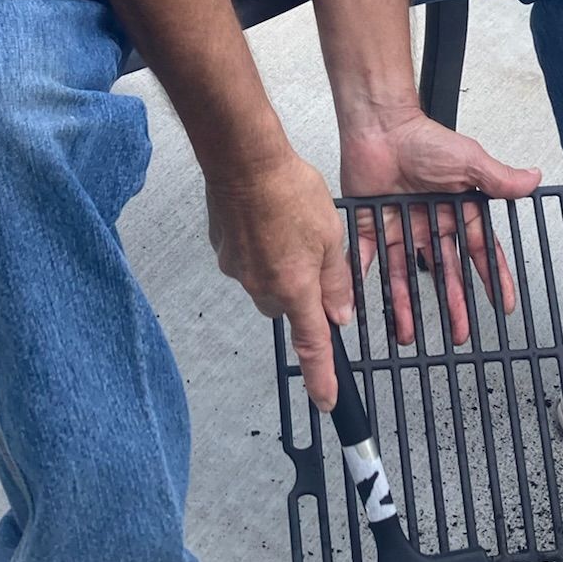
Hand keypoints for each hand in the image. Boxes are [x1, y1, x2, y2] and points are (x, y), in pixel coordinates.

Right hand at [206, 148, 353, 410]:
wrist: (242, 159)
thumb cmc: (288, 189)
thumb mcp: (330, 236)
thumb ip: (336, 281)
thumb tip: (338, 314)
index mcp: (295, 288)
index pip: (312, 346)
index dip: (321, 378)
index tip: (326, 402)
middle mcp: (262, 287)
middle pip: (287, 308)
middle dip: (301, 292)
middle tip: (312, 255)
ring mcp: (238, 271)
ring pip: (267, 283)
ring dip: (281, 265)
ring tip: (289, 225)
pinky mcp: (223, 253)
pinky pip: (248, 261)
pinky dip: (260, 247)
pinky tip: (268, 219)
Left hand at [339, 112, 541, 346]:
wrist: (382, 125)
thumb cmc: (424, 138)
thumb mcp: (469, 161)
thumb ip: (499, 178)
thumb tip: (534, 180)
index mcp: (457, 213)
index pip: (478, 254)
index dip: (491, 279)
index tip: (501, 304)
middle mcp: (429, 225)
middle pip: (443, 274)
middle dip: (452, 305)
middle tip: (457, 335)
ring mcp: (400, 227)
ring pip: (405, 276)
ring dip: (408, 306)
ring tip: (410, 336)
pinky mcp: (370, 226)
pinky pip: (366, 260)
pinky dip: (363, 283)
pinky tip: (365, 307)